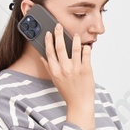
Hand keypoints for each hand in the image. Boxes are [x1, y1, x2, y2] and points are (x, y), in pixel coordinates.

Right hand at [35, 3, 94, 129]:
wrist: (80, 103)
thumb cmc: (68, 91)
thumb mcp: (55, 80)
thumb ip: (49, 68)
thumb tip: (42, 57)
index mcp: (55, 71)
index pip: (49, 52)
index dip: (48, 41)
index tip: (48, 33)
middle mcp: (64, 69)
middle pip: (60, 48)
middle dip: (58, 35)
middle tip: (58, 26)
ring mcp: (76, 69)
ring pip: (75, 49)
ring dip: (74, 40)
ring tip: (74, 34)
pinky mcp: (87, 70)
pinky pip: (86, 55)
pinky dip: (86, 48)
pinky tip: (85, 45)